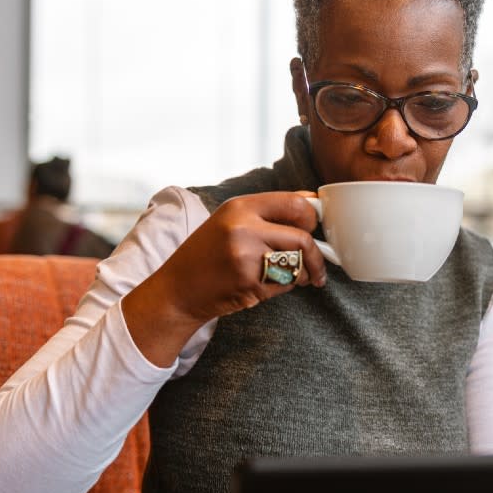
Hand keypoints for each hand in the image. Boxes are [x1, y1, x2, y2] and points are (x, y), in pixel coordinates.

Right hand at [123, 191, 326, 366]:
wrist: (177, 290)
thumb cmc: (206, 255)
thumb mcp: (230, 221)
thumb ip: (268, 212)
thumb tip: (311, 202)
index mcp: (240, 206)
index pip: (295, 203)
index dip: (311, 218)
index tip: (313, 228)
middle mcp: (243, 228)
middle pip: (303, 237)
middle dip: (315, 253)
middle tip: (315, 261)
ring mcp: (246, 257)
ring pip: (297, 263)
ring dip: (303, 273)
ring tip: (294, 276)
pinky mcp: (249, 283)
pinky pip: (285, 284)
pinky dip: (284, 287)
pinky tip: (267, 286)